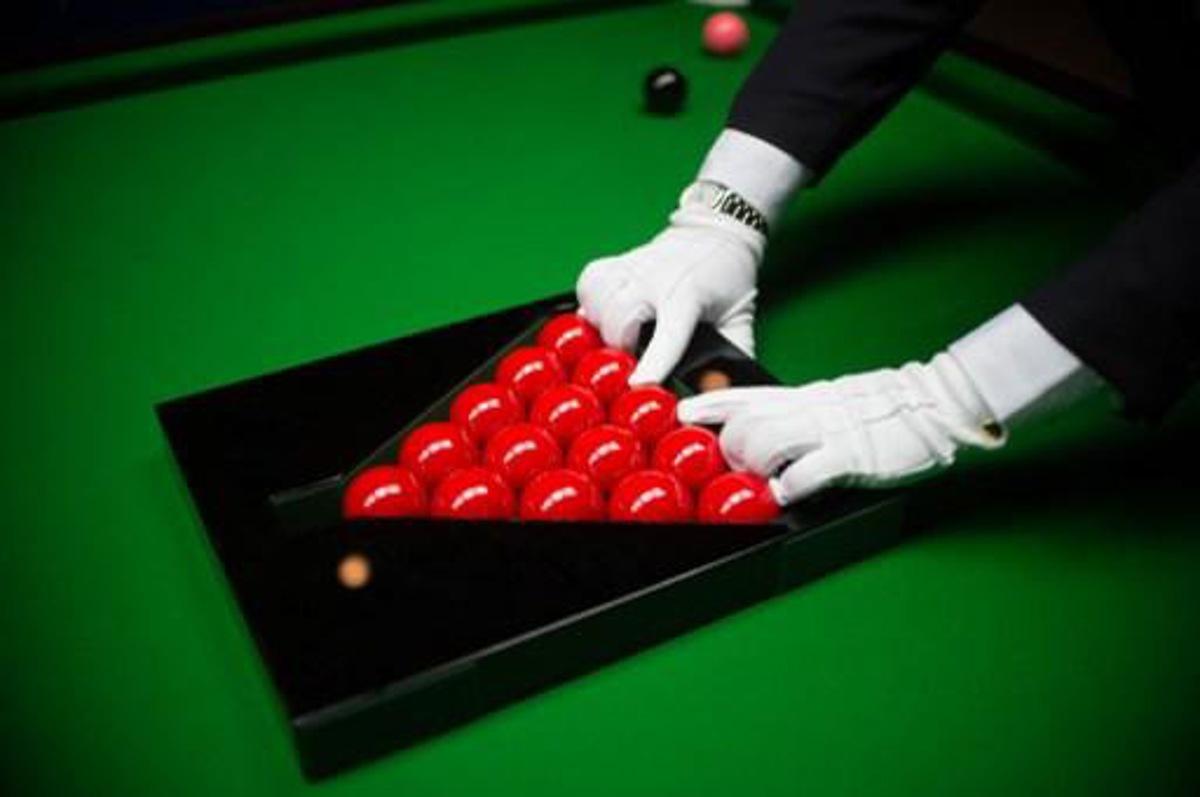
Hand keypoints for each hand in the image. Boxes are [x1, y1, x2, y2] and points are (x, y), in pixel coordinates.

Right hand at [576, 201, 763, 384]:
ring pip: (597, 304)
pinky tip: (606, 311)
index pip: (669, 333)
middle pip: (619, 321)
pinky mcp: (614, 261)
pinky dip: (590, 303)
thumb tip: (726, 391)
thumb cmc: (726, 278)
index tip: (640, 383)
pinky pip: (587, 285)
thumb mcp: (740, 318)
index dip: (654, 361)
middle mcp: (654, 278)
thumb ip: (735, 355)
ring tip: (623, 333)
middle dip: (622, 348)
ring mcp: (630, 267)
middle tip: (637, 355)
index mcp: (688, 294)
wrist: (713, 233)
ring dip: (603, 327)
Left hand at [677, 353, 1005, 504]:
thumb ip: (795, 414)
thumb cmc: (880, 407)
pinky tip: (788, 493)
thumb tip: (761, 432)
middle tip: (735, 468)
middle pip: (744, 422)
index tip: (681, 413)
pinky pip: (808, 470)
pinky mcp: (851, 455)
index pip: (743, 394)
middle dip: (729, 448)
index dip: (709, 404)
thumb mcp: (828, 402)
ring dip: (754, 466)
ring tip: (762, 481)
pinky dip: (790, 485)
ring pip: (765, 441)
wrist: (933, 403)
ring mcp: (828, 430)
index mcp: (800, 397)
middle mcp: (807, 409)